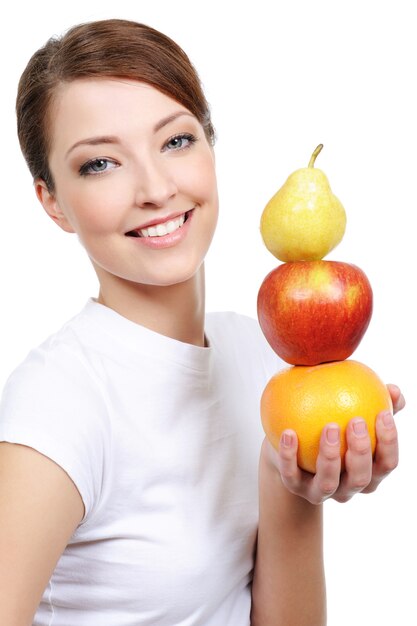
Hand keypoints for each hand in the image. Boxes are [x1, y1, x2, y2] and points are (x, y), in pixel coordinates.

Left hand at [267, 383, 404, 504]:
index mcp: (368, 472)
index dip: (389, 442)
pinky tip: (289, 432)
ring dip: (330, 455)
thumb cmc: (332, 429)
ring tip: (329, 427)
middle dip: (361, 451)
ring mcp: (321, 492)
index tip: (382, 413)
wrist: (294, 452)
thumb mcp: (352, 417)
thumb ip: (375, 404)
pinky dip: (289, 455)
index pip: (387, 463)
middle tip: (356, 420)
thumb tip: (394, 389)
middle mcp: (348, 487)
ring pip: (329, 482)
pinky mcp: (295, 488)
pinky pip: (291, 474)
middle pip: (360, 478)